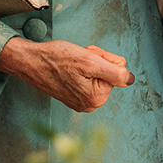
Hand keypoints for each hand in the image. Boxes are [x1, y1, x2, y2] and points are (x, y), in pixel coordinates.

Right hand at [0, 38, 133, 112]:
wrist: (31, 61)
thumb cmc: (57, 59)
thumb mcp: (91, 61)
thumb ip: (115, 72)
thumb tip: (131, 80)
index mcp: (96, 98)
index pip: (118, 71)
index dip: (104, 59)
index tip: (87, 57)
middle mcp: (90, 105)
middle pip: (109, 73)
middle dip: (98, 60)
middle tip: (80, 58)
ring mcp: (81, 102)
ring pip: (98, 74)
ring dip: (89, 63)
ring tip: (72, 62)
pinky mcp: (74, 96)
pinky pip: (88, 78)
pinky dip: (82, 68)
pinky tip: (69, 67)